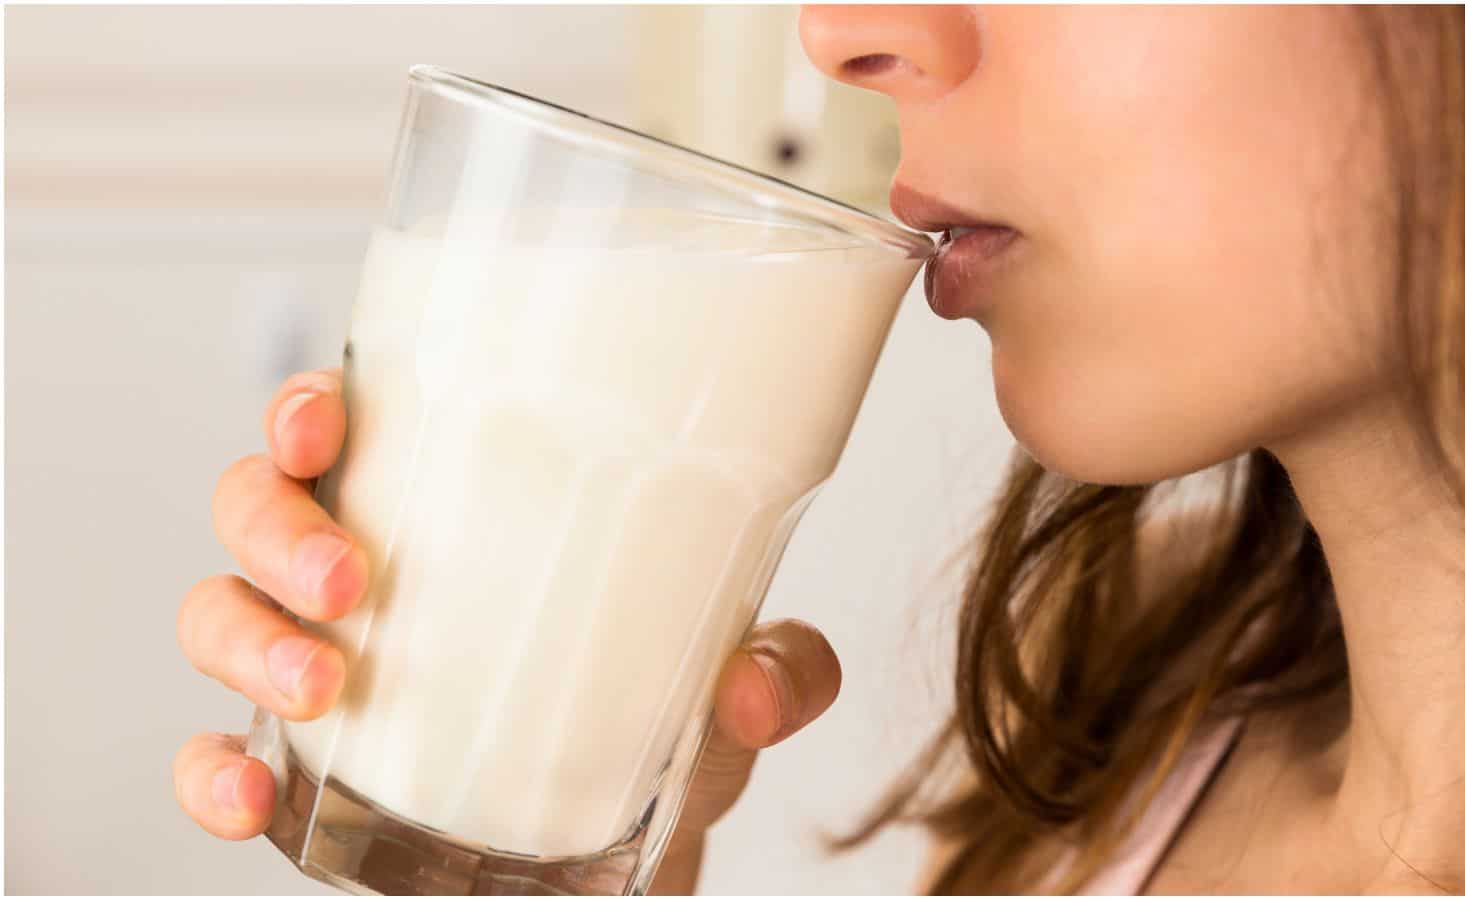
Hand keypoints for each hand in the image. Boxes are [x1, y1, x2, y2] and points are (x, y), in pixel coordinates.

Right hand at [173, 369, 842, 893]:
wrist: (631, 849)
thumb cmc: (655, 720)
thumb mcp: (729, 679)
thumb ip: (778, 670)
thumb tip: (756, 690)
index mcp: (452, 502)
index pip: (355, 419)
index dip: (310, 406)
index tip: (327, 421)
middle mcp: (368, 564)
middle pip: (258, 503)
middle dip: (278, 528)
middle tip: (351, 579)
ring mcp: (320, 659)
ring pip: (219, 611)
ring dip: (248, 639)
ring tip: (324, 684)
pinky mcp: (302, 764)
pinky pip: (214, 753)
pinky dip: (211, 771)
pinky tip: (251, 793)